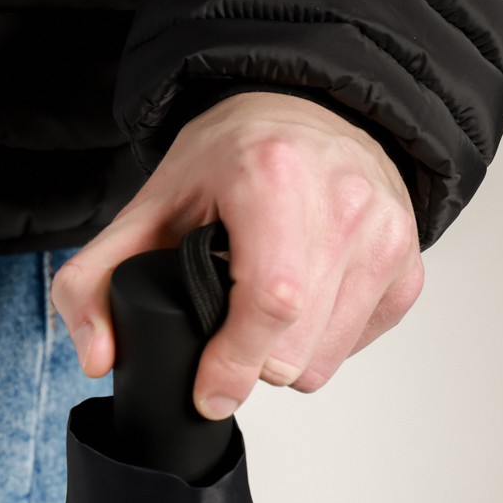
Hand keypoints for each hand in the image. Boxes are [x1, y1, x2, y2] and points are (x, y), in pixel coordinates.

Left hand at [50, 91, 424, 418]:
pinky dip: (320, 343)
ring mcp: (385, 233)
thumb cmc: (232, 158)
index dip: (235, 361)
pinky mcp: (407, 262)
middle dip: (250, 365)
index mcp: (274, 177)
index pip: (270, 300)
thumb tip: (98, 356)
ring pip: (325, 360)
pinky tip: (301, 302)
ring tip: (261, 313)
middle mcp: (344, 201)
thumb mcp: (148, 206)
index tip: (208, 390)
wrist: (306, 111)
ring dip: (283, 360)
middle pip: (296, 347)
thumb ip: (94, 280)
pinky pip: (355, 346)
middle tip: (225, 334)